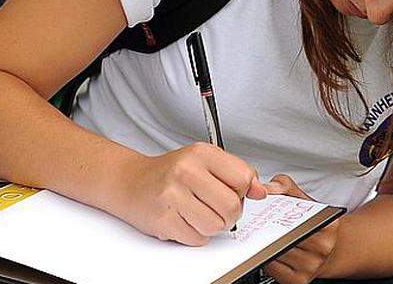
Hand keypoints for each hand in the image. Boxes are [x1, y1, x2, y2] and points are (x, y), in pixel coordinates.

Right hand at [114, 143, 266, 245]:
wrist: (131, 182)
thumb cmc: (170, 173)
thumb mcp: (205, 161)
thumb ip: (236, 172)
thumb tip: (260, 190)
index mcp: (201, 153)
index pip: (243, 178)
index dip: (242, 190)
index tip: (232, 190)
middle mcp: (186, 171)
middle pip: (232, 206)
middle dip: (229, 213)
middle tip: (215, 207)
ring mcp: (173, 196)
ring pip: (216, 226)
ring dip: (212, 226)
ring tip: (197, 212)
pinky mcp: (164, 219)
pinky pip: (198, 239)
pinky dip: (195, 234)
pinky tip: (184, 219)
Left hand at [262, 174, 340, 283]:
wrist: (328, 248)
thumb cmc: (311, 221)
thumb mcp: (302, 197)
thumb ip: (283, 186)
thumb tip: (265, 188)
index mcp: (328, 224)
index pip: (296, 219)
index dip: (277, 216)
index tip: (265, 213)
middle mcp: (323, 247)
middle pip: (283, 237)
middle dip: (266, 230)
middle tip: (258, 223)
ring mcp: (311, 266)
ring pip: (275, 252)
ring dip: (263, 244)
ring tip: (263, 234)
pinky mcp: (299, 280)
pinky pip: (272, 268)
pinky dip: (265, 257)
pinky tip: (267, 249)